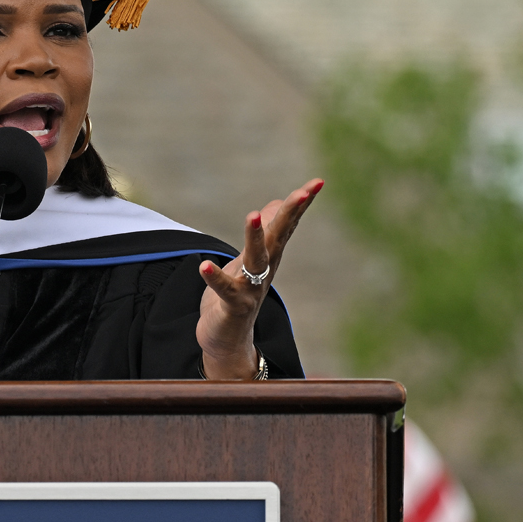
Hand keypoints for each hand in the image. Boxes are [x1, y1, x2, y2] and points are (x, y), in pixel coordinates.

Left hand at [197, 179, 322, 379]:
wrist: (228, 339)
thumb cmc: (238, 296)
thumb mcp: (250, 259)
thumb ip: (264, 233)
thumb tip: (276, 203)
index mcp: (268, 257)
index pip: (287, 225)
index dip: (301, 204)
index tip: (318, 182)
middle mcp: (264, 270)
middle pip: (278, 237)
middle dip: (290, 215)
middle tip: (302, 192)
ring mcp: (250, 289)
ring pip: (256, 260)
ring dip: (254, 238)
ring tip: (252, 215)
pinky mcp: (233, 306)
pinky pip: (224, 290)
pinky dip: (215, 278)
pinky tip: (204, 266)